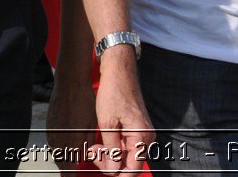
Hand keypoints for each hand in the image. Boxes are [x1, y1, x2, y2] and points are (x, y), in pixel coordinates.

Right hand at [47, 69, 98, 173]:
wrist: (70, 82)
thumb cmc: (84, 102)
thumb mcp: (91, 125)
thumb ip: (86, 144)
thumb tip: (82, 156)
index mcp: (70, 142)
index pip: (67, 169)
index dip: (70, 176)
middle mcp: (57, 140)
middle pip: (60, 162)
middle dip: (67, 168)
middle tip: (74, 169)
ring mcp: (51, 133)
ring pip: (56, 153)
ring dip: (63, 157)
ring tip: (71, 157)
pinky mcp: (48, 126)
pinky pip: (52, 143)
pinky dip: (59, 147)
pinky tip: (66, 143)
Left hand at [89, 49, 152, 175]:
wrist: (119, 71)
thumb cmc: (113, 92)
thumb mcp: (107, 124)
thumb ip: (111, 150)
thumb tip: (113, 171)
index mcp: (141, 137)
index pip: (133, 170)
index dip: (115, 173)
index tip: (99, 164)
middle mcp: (146, 137)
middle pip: (129, 164)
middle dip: (109, 163)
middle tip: (92, 152)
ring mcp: (142, 133)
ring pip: (126, 156)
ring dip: (109, 155)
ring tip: (93, 146)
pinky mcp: (136, 129)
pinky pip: (126, 146)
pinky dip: (113, 147)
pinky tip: (100, 141)